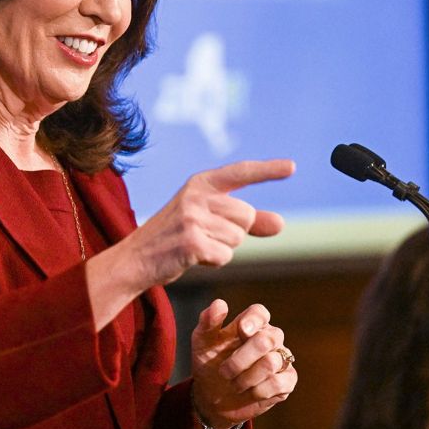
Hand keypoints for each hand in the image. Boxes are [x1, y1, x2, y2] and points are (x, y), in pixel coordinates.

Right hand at [124, 158, 294, 289]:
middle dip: (234, 232)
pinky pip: (225, 255)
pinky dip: (214, 261)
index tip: (293, 167)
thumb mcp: (208, 220)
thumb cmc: (174, 237)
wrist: (136, 258)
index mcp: (200, 182)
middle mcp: (197, 195)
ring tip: (195, 245)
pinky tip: (193, 257)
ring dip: (222, 248)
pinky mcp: (191, 242)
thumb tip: (281, 223)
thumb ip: (246, 221)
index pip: (241, 172)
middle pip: (246, 215)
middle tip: (204, 235)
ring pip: (237, 238)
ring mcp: (192, 217)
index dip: (268, 170)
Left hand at [190, 300, 296, 428]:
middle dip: (242, 358)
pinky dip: (258, 390)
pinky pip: (278, 383)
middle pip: (268, 338)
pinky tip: (248, 392)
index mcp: (249, 324)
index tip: (242, 330)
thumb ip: (208, 322)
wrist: (212, 399)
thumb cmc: (209, 364)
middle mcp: (269, 338)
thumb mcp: (202, 343)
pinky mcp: (287, 381)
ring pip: (271, 362)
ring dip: (246, 377)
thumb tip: (219, 303)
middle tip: (224, 372)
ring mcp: (280, 359)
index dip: (253, 320)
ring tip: (234, 384)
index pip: (260, 313)